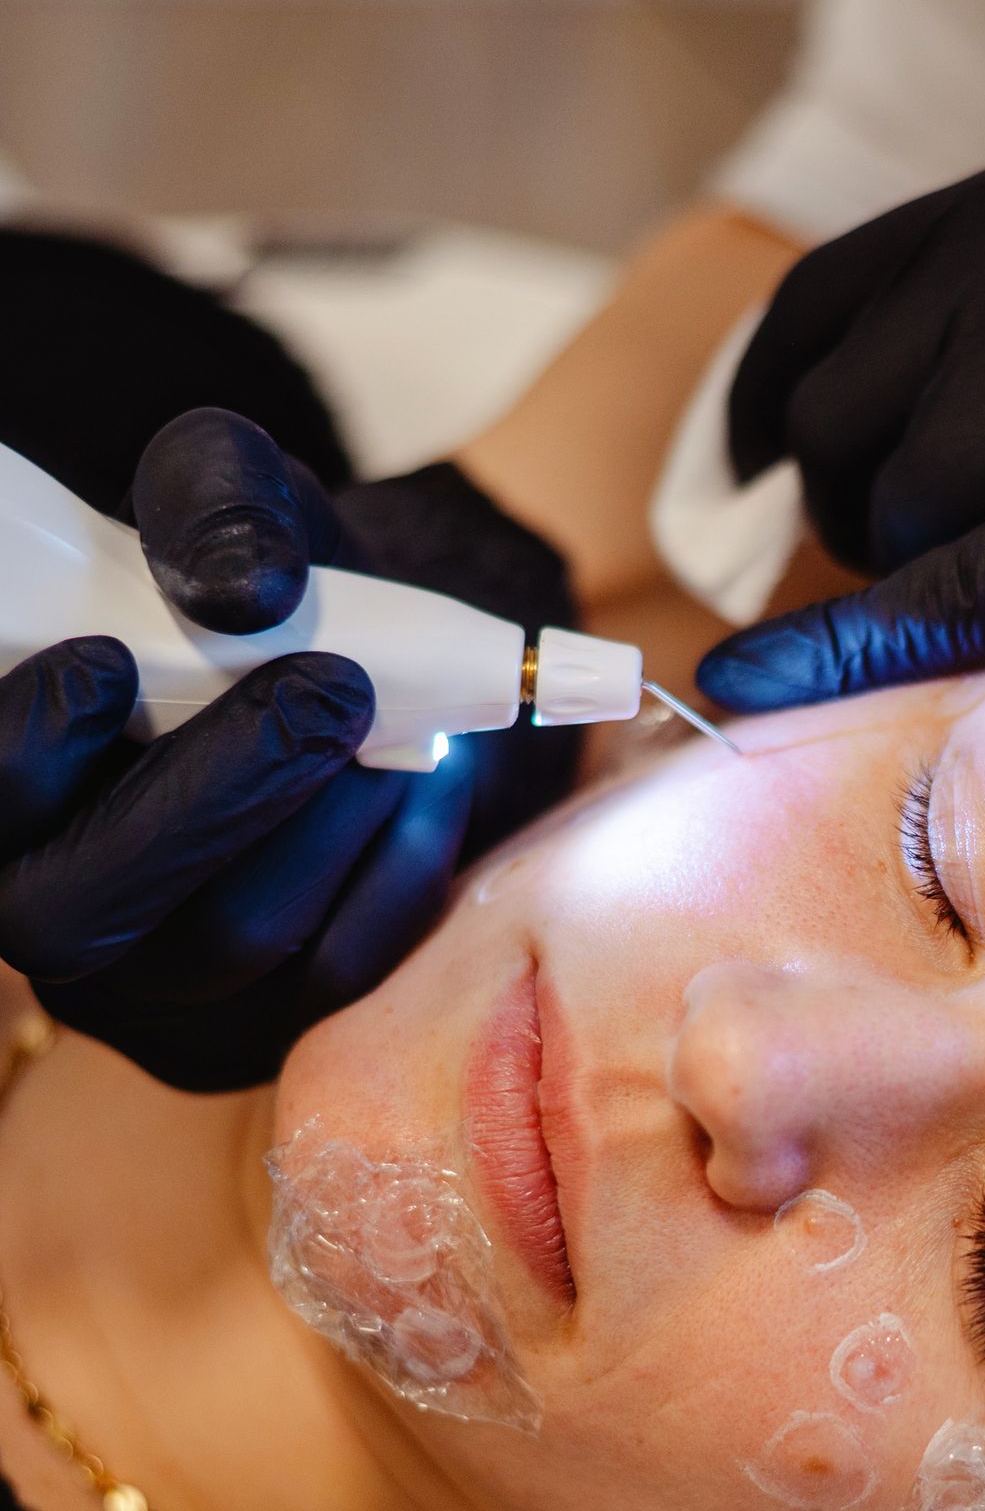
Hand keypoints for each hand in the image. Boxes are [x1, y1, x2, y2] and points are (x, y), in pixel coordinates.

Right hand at [0, 410, 579, 1091]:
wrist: (337, 656)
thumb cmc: (243, 578)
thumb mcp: (219, 491)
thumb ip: (212, 504)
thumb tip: (253, 590)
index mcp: (0, 787)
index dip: (23, 748)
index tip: (109, 659)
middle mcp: (41, 898)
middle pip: (79, 914)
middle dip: (215, 795)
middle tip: (330, 688)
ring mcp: (148, 983)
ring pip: (228, 941)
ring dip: (328, 819)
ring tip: (391, 726)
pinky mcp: (258, 1019)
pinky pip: (334, 971)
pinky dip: (397, 865)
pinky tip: (418, 785)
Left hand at [700, 140, 984, 715]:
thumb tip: (905, 441)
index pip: (826, 301)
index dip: (768, 396)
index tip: (743, 465)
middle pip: (835, 420)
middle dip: (862, 507)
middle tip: (952, 560)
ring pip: (891, 517)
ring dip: (943, 569)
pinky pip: (928, 600)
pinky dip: (830, 656)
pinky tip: (745, 693)